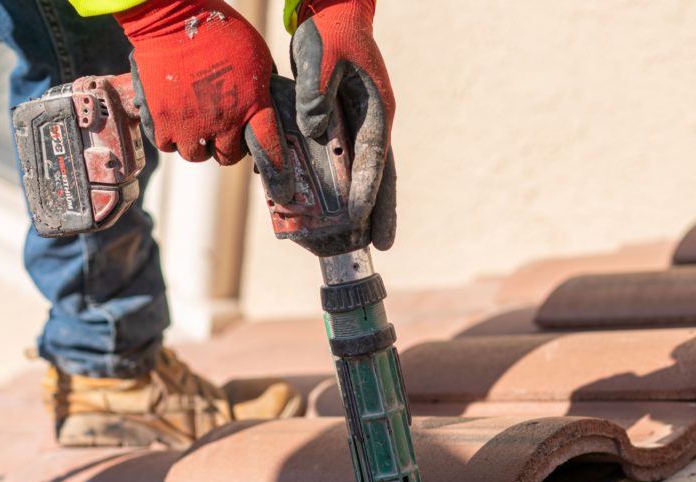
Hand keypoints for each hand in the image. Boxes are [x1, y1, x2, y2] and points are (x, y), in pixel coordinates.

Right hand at [116, 0, 283, 167]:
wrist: (172, 17)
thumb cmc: (220, 31)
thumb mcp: (257, 57)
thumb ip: (261, 88)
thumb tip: (266, 107)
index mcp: (252, 106)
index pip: (269, 150)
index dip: (278, 172)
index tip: (282, 188)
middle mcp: (223, 123)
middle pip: (228, 157)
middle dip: (226, 146)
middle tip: (221, 128)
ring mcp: (190, 125)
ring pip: (196, 154)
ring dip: (197, 142)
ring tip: (195, 120)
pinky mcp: (161, 121)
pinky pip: (167, 145)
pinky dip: (170, 135)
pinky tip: (174, 116)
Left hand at [291, 0, 396, 249]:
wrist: (333, 14)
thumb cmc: (331, 33)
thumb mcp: (322, 58)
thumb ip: (317, 93)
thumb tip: (314, 130)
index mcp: (377, 110)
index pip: (374, 158)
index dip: (368, 189)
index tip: (361, 217)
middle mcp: (374, 123)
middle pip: (380, 175)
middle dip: (381, 211)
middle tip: (382, 245)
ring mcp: (361, 126)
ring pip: (366, 173)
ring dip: (365, 205)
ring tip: (362, 238)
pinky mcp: (345, 125)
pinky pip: (344, 161)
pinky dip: (341, 185)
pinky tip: (331, 206)